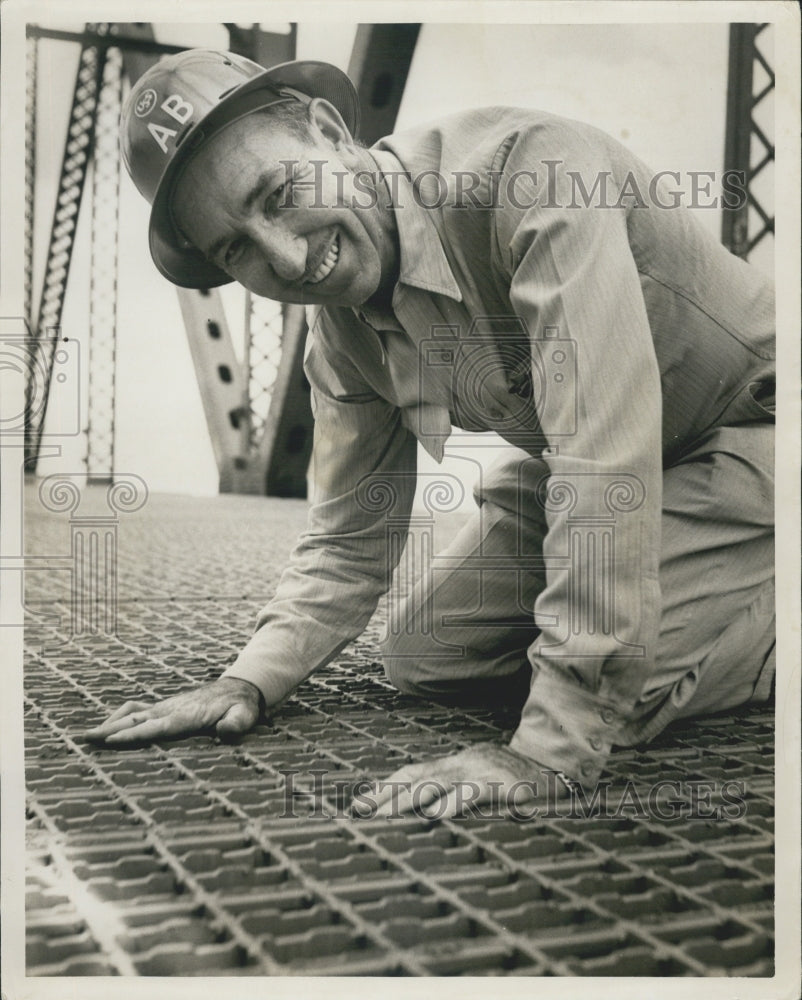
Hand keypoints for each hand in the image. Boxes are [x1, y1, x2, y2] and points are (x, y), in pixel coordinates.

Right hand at [84, 677, 262, 745]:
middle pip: (135, 720)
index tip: (110, 740)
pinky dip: (118, 717)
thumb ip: (235, 725)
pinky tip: (108, 727)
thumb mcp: (244, 716)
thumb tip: (224, 733)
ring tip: (87, 736)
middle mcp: (170, 709)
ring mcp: (165, 707)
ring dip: (110, 723)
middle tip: (84, 739)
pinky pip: (136, 710)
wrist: (238, 689)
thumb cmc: (240, 707)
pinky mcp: (163, 708)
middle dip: (109, 730)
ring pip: (131, 713)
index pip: (155, 727)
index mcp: (186, 716)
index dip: (133, 735)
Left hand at [353, 743, 567, 819]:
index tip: (361, 803)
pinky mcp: (502, 784)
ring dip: (410, 800)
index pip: (414, 773)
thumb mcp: (482, 783)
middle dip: (387, 795)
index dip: (386, 787)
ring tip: (385, 814)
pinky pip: (473, 793)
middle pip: (418, 777)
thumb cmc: (518, 782)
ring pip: (439, 783)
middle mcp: (464, 763)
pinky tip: (437, 815)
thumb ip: (457, 794)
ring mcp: (482, 771)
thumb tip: (427, 812)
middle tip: (361, 810)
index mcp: (457, 764)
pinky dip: (454, 803)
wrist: (556, 768)